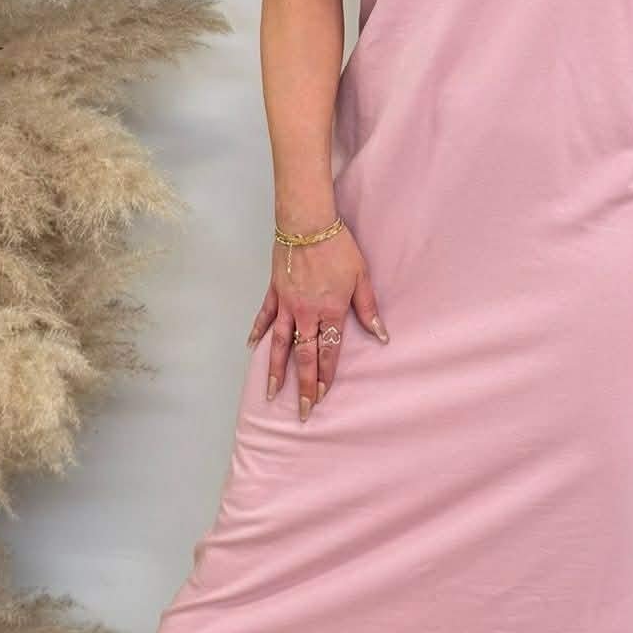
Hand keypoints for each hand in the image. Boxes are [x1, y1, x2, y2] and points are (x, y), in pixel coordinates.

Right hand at [246, 224, 389, 418]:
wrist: (308, 223)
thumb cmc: (338, 246)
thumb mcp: (362, 276)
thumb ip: (369, 309)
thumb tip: (381, 335)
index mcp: (331, 311)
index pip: (329, 352)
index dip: (327, 376)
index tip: (323, 397)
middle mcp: (307, 313)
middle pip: (305, 356)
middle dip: (304, 385)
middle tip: (302, 410)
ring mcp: (287, 304)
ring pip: (280, 344)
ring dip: (276, 370)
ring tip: (271, 392)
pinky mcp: (274, 292)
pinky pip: (264, 317)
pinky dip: (258, 332)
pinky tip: (252, 347)